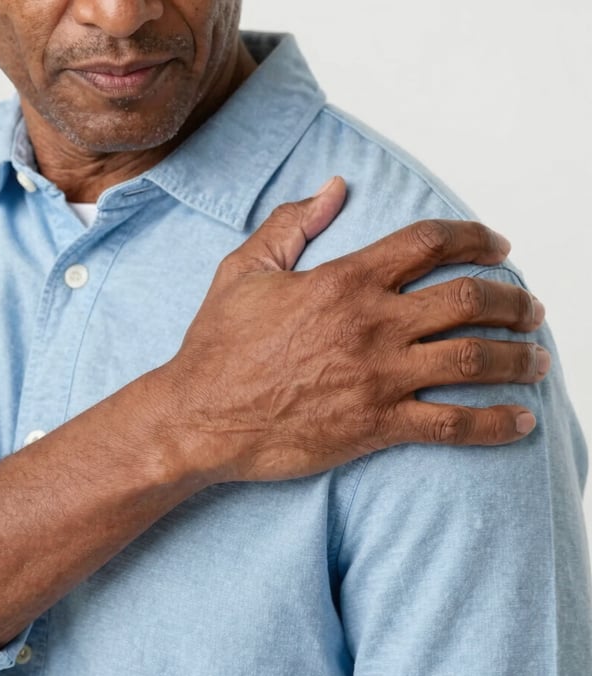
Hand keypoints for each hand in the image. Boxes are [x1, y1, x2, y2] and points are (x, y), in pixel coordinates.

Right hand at [163, 177, 547, 482]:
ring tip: (537, 357)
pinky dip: (496, 423)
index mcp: (344, 280)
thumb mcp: (244, 271)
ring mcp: (379, 376)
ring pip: (475, 360)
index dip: (475, 238)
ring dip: (518, 356)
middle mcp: (373, 323)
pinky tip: (522, 421)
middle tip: (531, 307)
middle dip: (514, 300)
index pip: (430, 244)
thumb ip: (291, 224)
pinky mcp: (376, 425)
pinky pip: (453, 425)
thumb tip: (333, 188)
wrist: (200, 416)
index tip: (498, 246)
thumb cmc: (217, 346)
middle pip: (469, 299)